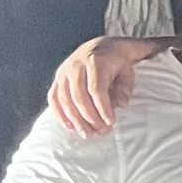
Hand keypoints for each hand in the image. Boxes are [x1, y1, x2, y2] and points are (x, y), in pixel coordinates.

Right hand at [48, 35, 165, 137]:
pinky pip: (53, 98)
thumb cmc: (117, 63)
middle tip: (102, 132)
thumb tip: (121, 104)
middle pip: (79, 96)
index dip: (102, 108)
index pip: (96, 89)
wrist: (101, 47)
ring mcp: (64, 72)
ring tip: (87, 134)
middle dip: (90, 118)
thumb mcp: (127, 71)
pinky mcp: (57, 78)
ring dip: (75, 120)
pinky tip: (68, 127)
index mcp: (95, 62)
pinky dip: (59, 113)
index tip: (111, 123)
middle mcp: (76, 66)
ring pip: (65, 99)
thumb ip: (126, 87)